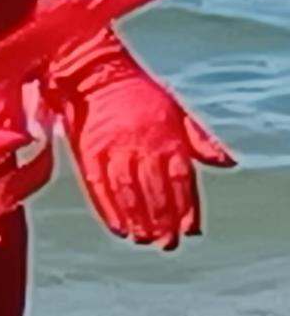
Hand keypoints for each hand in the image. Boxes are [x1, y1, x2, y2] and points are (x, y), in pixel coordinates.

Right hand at [57, 43, 233, 249]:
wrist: (94, 72)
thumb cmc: (139, 90)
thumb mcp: (177, 109)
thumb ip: (201, 138)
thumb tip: (227, 162)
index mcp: (165, 138)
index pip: (180, 182)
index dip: (185, 208)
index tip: (189, 230)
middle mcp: (140, 146)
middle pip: (154, 192)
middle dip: (162, 222)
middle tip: (167, 243)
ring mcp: (112, 149)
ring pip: (128, 194)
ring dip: (137, 220)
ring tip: (144, 239)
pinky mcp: (88, 151)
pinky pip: (99, 187)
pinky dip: (108, 210)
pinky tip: (117, 227)